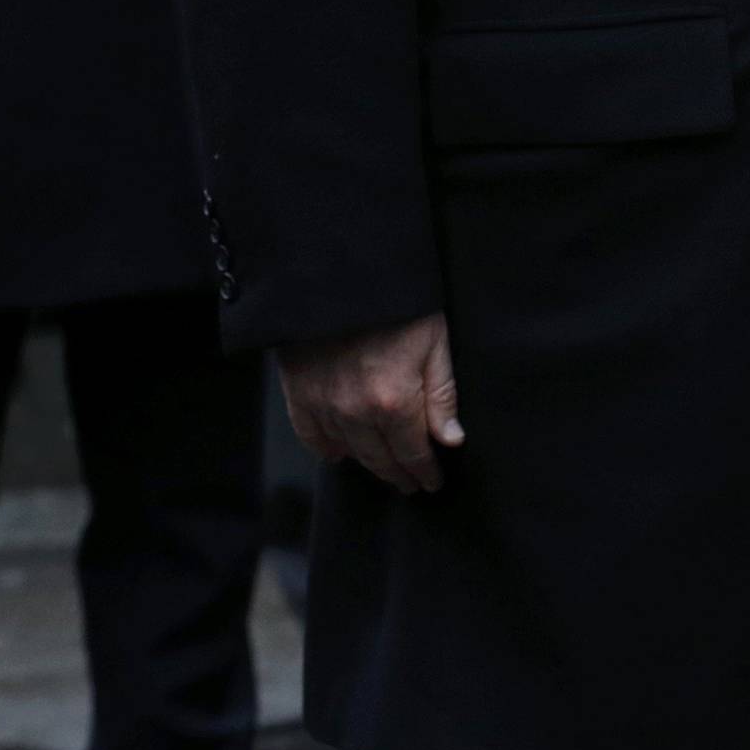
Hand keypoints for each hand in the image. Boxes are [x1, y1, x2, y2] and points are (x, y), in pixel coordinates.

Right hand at [279, 313, 462, 494]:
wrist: (342, 266)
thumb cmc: (396, 299)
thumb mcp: (434, 340)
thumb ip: (442, 394)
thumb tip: (451, 440)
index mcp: (394, 401)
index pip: (413, 453)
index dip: (425, 471)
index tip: (431, 481)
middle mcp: (356, 411)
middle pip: (381, 459)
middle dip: (399, 474)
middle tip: (410, 483)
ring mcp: (324, 403)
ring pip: (348, 450)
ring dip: (367, 461)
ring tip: (381, 466)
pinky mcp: (299, 390)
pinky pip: (309, 434)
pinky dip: (324, 447)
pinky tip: (337, 452)